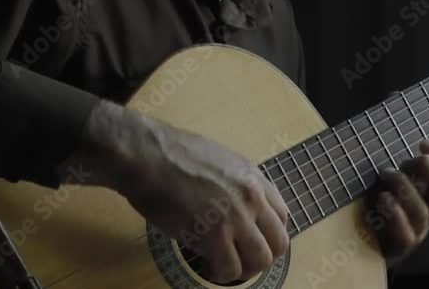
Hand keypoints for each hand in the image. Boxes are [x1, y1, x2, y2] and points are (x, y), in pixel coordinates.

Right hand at [58, 101, 289, 284]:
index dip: (268, 234)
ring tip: (225, 267)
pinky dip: (221, 275)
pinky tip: (209, 269)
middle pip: (279, 242)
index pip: (281, 215)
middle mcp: (251, 196)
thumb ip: (233, 183)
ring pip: (260, 260)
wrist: (147, 156)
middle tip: (242, 261)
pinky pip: (231, 269)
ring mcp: (235, 217)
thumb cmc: (169, 154)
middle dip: (261, 257)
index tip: (252, 241)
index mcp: (253, 176)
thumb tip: (232, 203)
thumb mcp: (217, 160)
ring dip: (244, 269)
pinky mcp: (214, 236)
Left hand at [370, 139, 428, 265]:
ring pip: (422, 210)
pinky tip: (384, 198)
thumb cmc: (377, 200)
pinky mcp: (398, 247)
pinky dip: (396, 214)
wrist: (361, 240)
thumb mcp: (395, 177)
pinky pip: (406, 235)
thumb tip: (409, 140)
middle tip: (407, 162)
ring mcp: (416, 230)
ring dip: (402, 185)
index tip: (425, 145)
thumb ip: (407, 165)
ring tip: (385, 175)